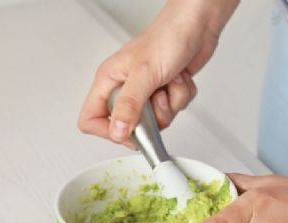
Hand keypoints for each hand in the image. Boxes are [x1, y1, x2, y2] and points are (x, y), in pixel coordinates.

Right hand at [78, 1, 236, 146]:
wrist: (197, 25)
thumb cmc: (167, 36)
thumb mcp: (144, 74)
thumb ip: (129, 106)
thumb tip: (117, 132)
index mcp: (109, 81)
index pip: (90, 119)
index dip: (107, 131)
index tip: (128, 130)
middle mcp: (125, 88)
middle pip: (128, 126)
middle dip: (150, 117)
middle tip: (156, 99)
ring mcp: (145, 92)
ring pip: (155, 122)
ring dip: (170, 104)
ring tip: (169, 82)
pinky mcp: (164, 93)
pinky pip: (172, 112)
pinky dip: (181, 97)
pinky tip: (179, 79)